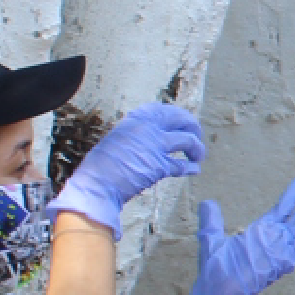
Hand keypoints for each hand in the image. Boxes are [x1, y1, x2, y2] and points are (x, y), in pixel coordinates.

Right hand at [49, 102, 204, 228]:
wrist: (96, 184)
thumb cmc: (101, 166)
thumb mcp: (118, 139)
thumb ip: (137, 135)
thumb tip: (154, 137)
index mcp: (135, 119)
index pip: (163, 109)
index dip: (177, 115)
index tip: (182, 122)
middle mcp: (147, 128)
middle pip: (181, 119)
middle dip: (193, 126)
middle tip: (197, 136)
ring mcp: (154, 146)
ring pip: (188, 140)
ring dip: (197, 149)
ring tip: (198, 156)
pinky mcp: (159, 166)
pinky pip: (181, 165)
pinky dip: (190, 168)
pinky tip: (194, 170)